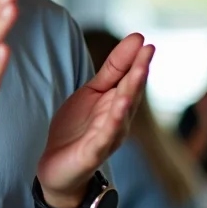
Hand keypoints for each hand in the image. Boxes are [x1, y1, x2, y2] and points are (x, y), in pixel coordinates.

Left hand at [37, 34, 154, 207]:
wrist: (58, 168)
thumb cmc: (78, 129)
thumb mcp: (93, 92)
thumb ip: (113, 69)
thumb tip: (136, 39)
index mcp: (117, 103)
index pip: (130, 78)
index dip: (136, 59)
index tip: (144, 39)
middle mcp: (119, 120)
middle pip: (131, 92)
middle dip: (139, 71)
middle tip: (148, 50)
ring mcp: (108, 137)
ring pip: (123, 113)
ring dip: (131, 93)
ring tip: (138, 72)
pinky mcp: (94, 153)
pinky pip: (106, 136)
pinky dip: (114, 122)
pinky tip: (119, 108)